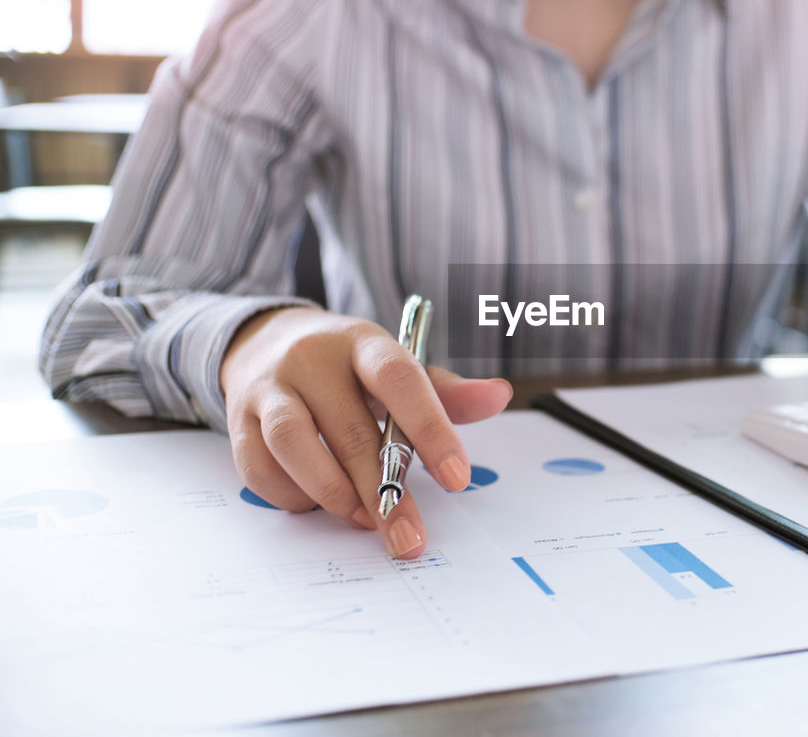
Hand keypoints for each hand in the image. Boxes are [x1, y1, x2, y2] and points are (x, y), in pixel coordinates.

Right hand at [219, 307, 511, 557]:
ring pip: (295, 444)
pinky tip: (318, 506)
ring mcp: (270, 387)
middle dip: (384, 491)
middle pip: (351, 429)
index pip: (401, 380)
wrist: (266, 340)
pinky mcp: (237, 419)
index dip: (431, 428)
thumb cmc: (348, 366)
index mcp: (363, 344)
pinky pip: (260, 467)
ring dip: (333, 493)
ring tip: (364, 520)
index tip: (457, 476)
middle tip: (409, 536)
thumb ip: (446, 391)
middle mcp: (313, 360)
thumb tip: (499, 396)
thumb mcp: (397, 366)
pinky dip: (292, 496)